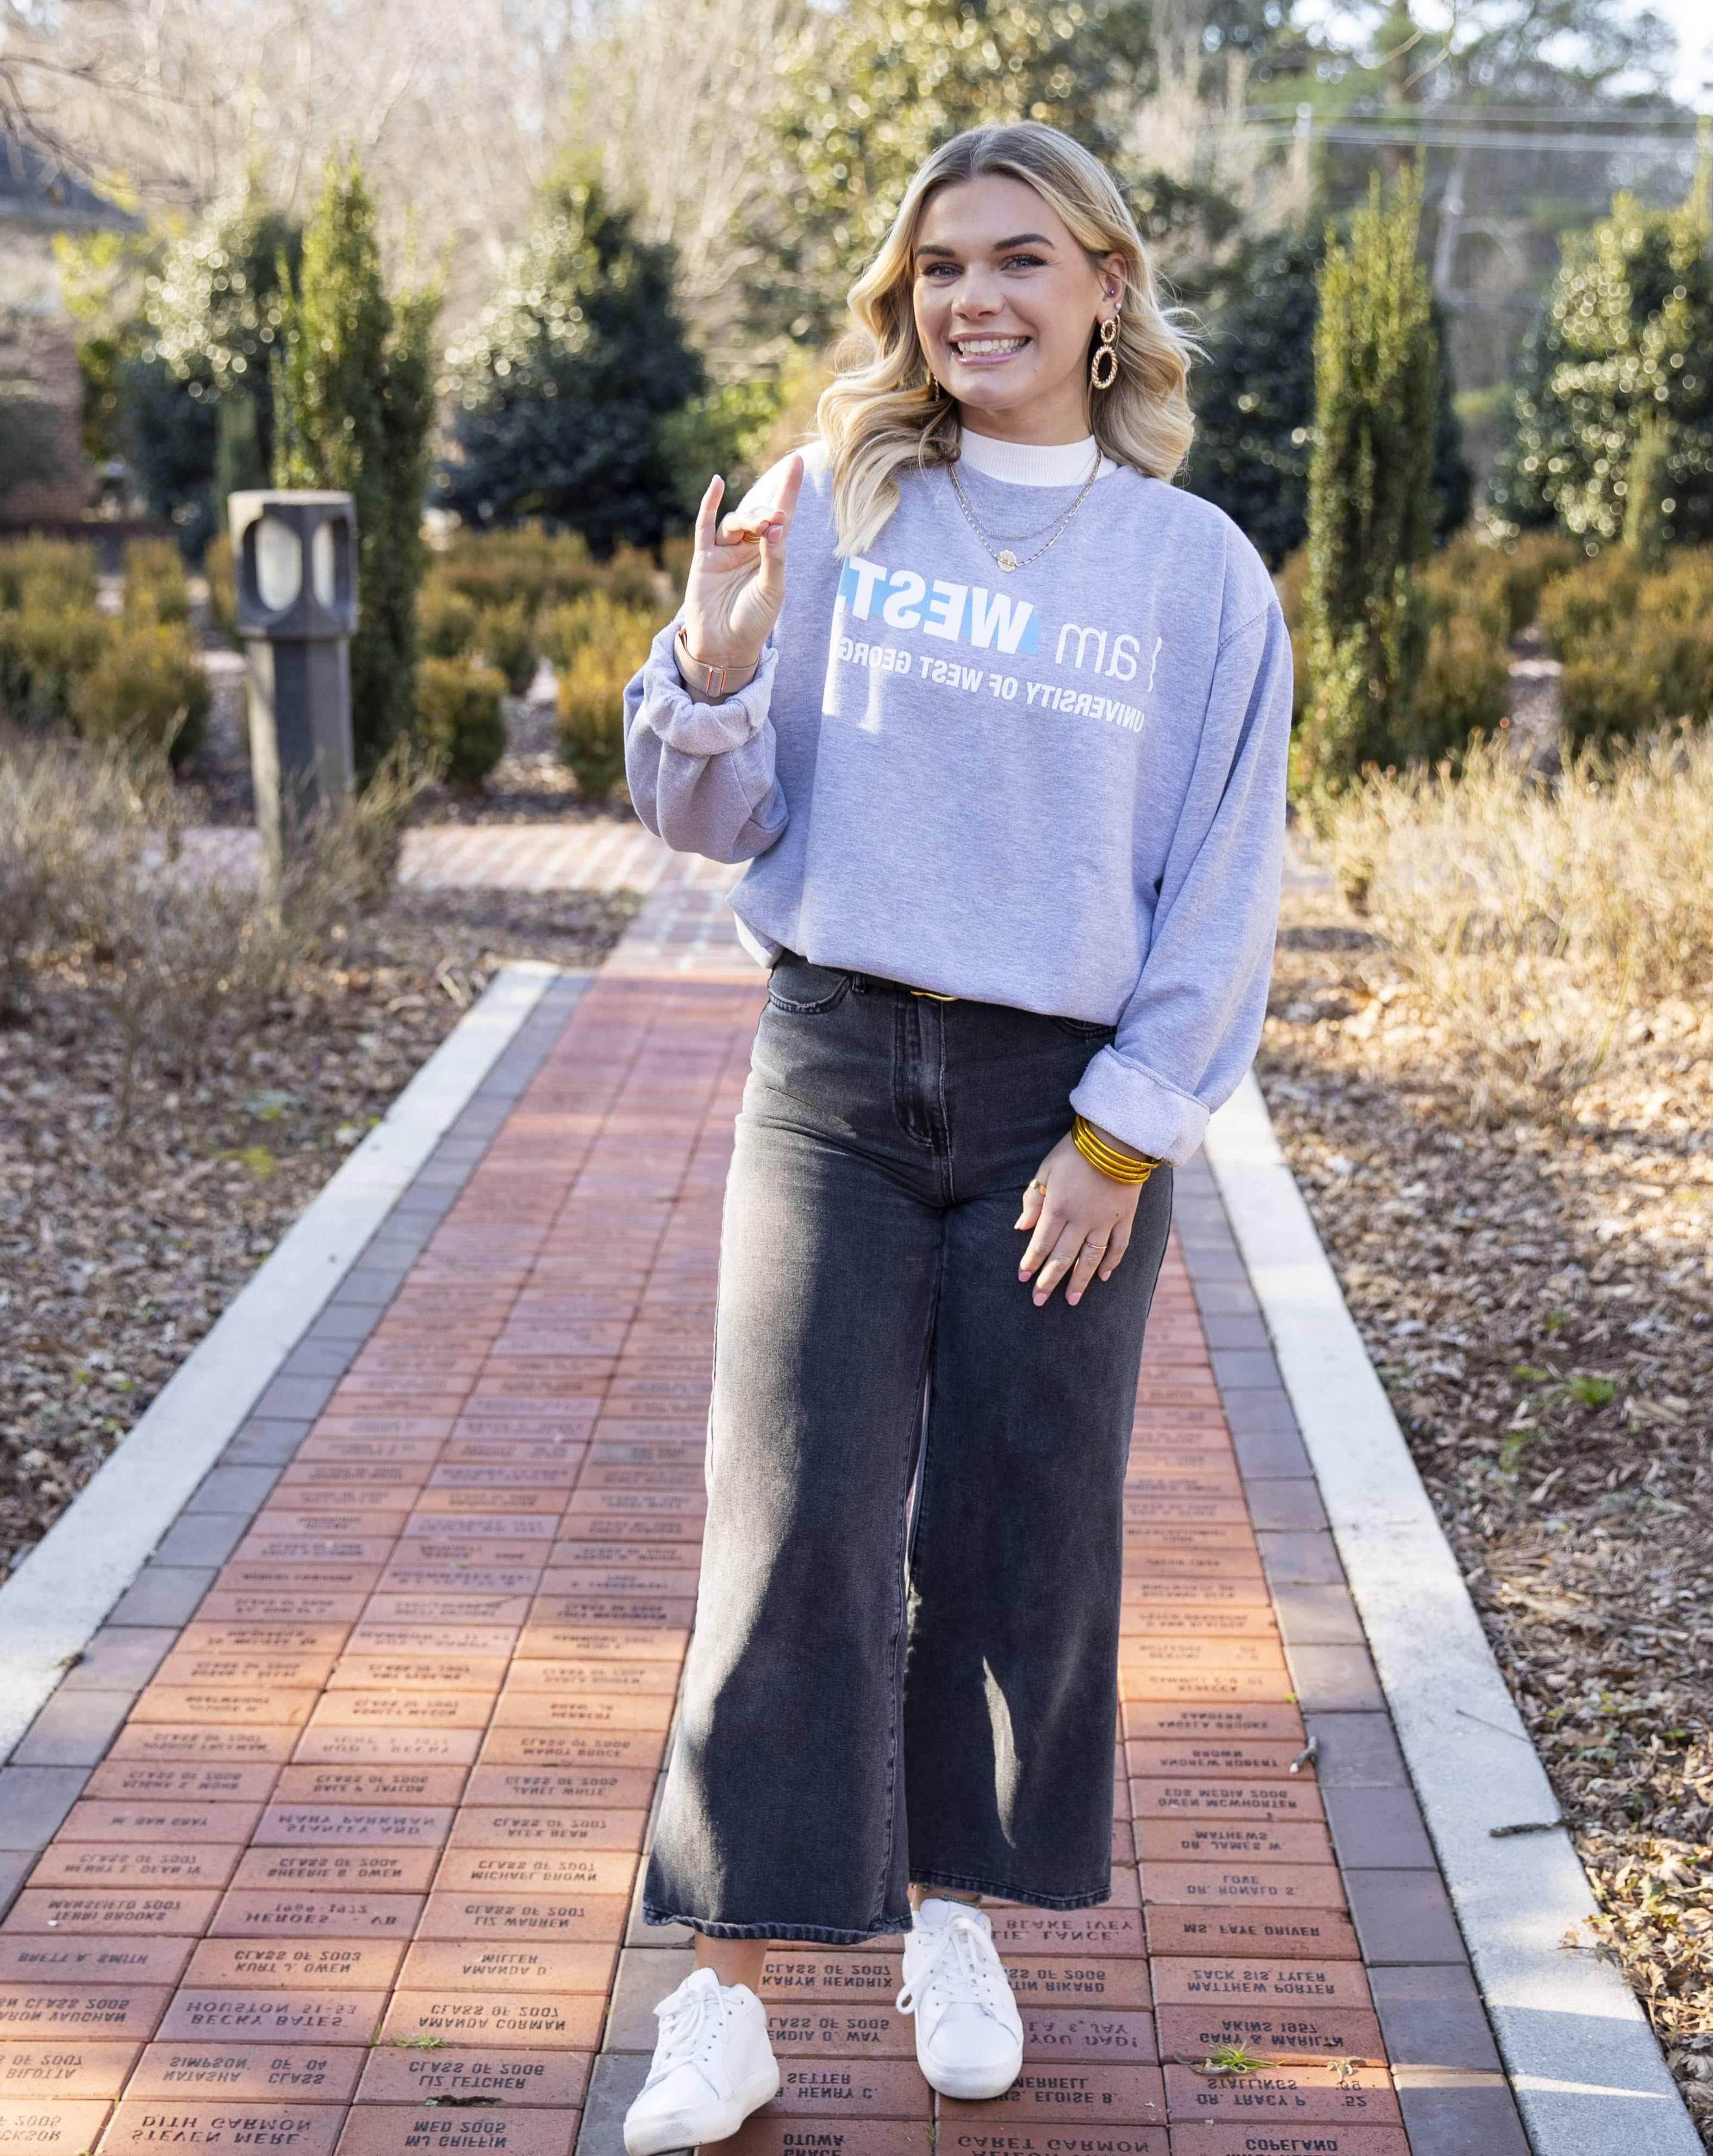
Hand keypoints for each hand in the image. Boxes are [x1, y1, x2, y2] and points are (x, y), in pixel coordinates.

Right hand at [681, 454, 804, 676]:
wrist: (724, 649)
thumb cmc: (753, 622)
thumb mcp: (772, 590)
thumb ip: (775, 556)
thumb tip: (776, 522)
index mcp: (772, 555)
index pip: (782, 516)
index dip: (788, 490)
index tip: (797, 462)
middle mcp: (749, 549)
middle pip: (757, 516)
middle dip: (765, 514)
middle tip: (772, 523)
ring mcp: (725, 552)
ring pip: (734, 522)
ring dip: (746, 519)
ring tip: (758, 526)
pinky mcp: (704, 558)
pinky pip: (704, 525)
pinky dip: (710, 504)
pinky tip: (717, 483)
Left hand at [1015, 1122, 1146, 1307]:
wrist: (1117, 1138)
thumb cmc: (1075, 1151)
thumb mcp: (1046, 1170)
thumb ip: (1033, 1200)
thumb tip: (1021, 1228)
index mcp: (1058, 1207)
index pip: (1041, 1243)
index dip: (1031, 1262)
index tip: (1023, 1279)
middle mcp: (1081, 1220)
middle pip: (1063, 1257)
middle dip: (1050, 1281)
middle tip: (1039, 1301)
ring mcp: (1105, 1221)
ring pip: (1090, 1258)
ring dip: (1080, 1280)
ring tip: (1072, 1300)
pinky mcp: (1124, 1217)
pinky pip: (1119, 1245)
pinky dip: (1112, 1263)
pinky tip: (1103, 1277)